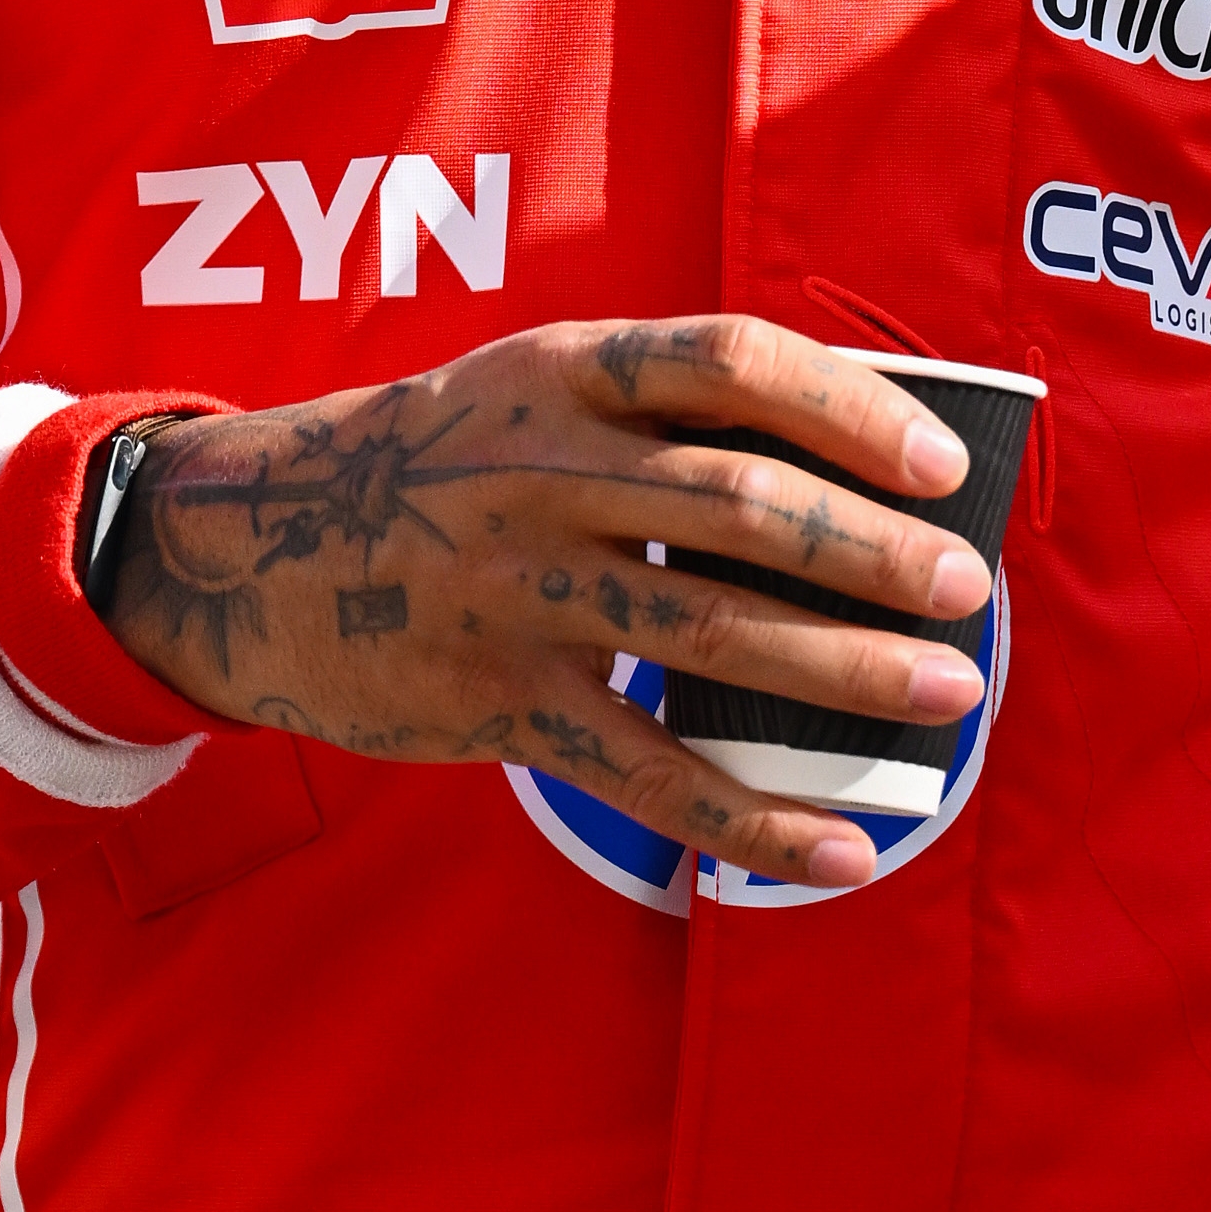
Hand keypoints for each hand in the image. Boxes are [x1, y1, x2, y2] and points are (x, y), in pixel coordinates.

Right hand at [102, 312, 990, 893]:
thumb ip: (660, 414)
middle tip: (966, 593)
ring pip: (710, 633)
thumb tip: (849, 477)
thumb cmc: (435, 458)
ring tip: (944, 697)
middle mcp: (539, 470)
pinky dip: (755, 817)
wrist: (244, 542)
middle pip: (737, 504)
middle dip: (871, 553)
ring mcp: (515, 589)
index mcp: (563, 371)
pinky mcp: (498, 700)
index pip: (730, 364)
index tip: (941, 465)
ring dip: (845, 670)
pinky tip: (842, 847)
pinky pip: (648, 769)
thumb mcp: (528, 389)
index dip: (848, 410)